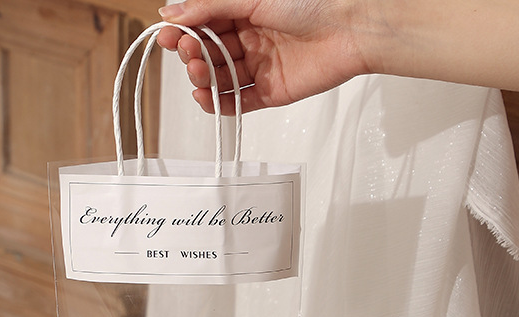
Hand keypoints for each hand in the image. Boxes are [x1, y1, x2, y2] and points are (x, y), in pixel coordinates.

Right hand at [156, 0, 376, 113]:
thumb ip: (210, 7)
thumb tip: (172, 11)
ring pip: (222, 79)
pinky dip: (222, 105)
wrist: (351, 29)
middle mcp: (252, 38)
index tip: (167, 36)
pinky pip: (241, 102)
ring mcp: (261, 66)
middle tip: (189, 54)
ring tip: (199, 76)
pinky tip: (207, 100)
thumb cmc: (313, 2)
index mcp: (245, 10)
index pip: (205, 24)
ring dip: (204, 80)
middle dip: (194, 56)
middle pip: (210, 53)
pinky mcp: (272, 91)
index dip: (184, 31)